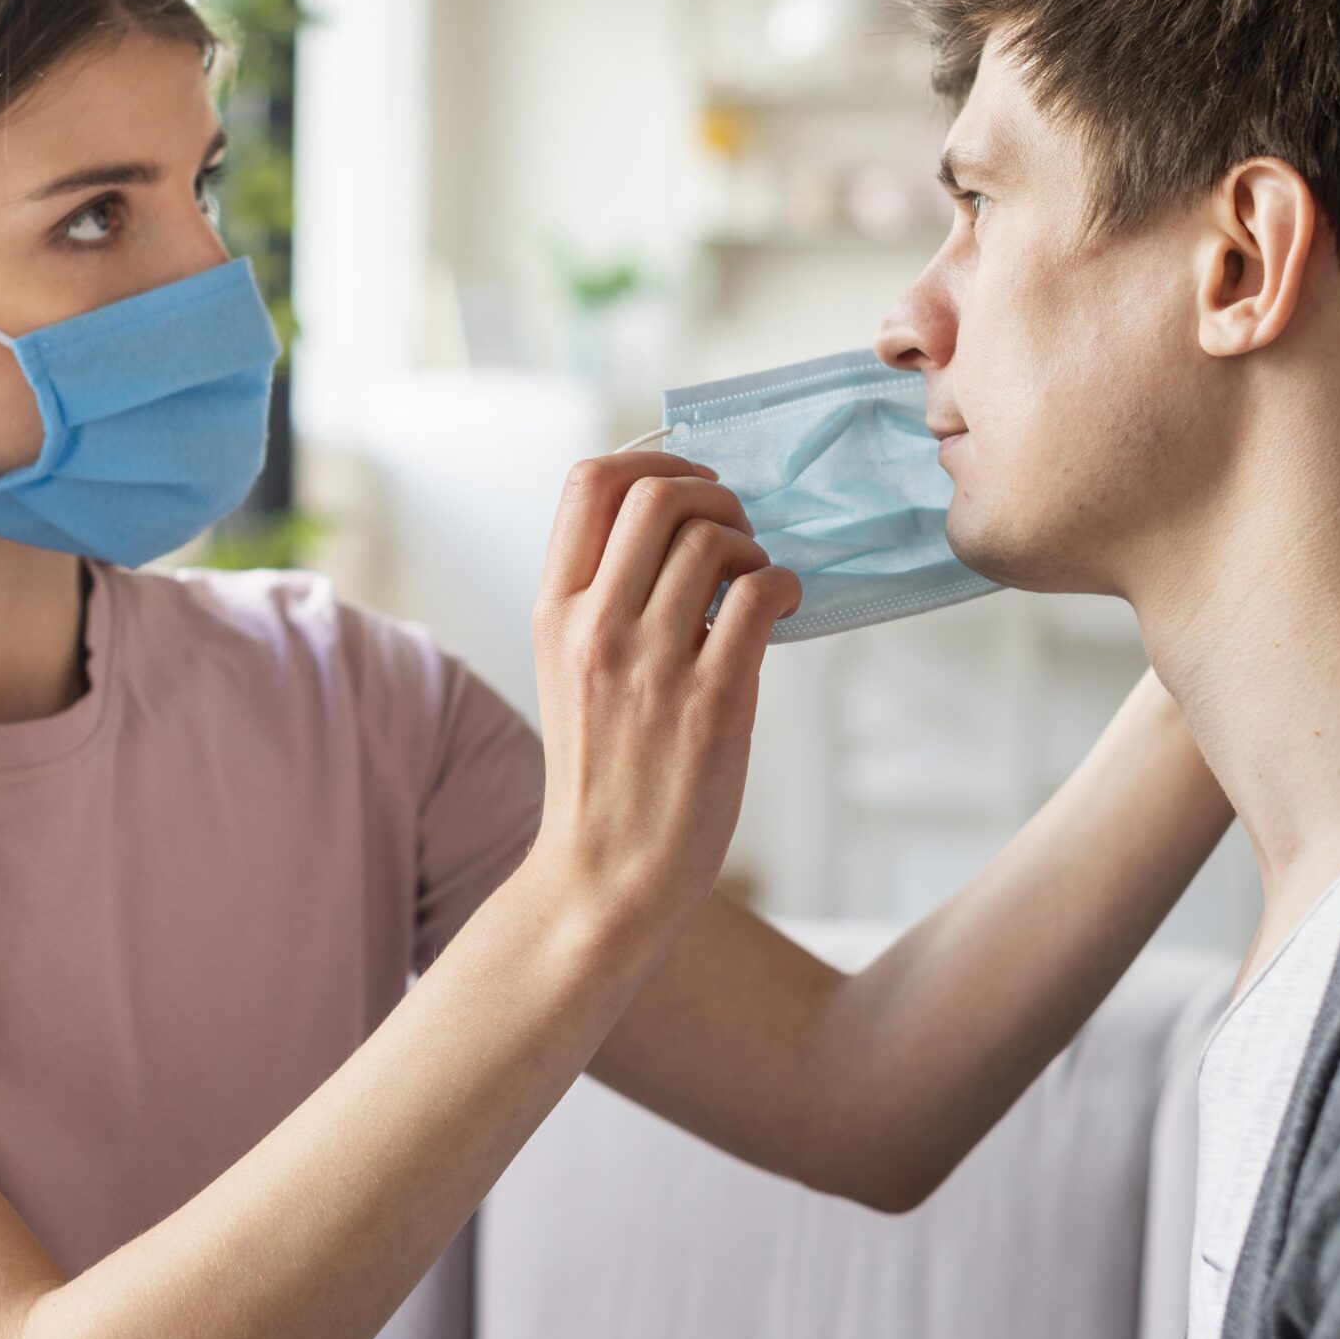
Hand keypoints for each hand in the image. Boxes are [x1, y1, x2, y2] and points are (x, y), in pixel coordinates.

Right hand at [527, 452, 801, 935]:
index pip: (588, 483)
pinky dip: (785, 586)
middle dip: (714, 493)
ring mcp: (651, 665)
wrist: (603, 877)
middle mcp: (594, 627)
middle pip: (657, 494)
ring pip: (714, 539)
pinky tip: (783, 610)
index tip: (689, 486)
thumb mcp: (567, 669)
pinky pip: (762, 597)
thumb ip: (601, 599)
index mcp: (553, 612)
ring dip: (752, 546)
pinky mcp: (712, 704)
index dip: (652, 461)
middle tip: (736, 532)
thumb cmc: (600, 774)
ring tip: (755, 586)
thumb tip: (675, 527)